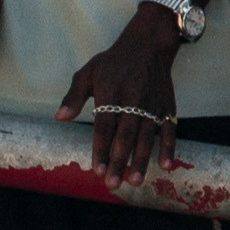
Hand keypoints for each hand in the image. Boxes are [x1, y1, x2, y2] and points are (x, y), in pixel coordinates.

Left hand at [59, 7, 184, 187]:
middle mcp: (133, 99)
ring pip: (147, 137)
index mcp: (110, 92)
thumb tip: (60, 118)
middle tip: (113, 184)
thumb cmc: (114, 62)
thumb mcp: (88, 72)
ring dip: (142, 160)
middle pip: (125, 136)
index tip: (97, 170)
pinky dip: (169, 147)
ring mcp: (152, 104)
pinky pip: (170, 130)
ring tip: (135, 180)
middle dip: (119, 161)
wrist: (148, 45)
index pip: (104, 127)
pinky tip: (165, 165)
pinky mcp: (168, 106)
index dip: (101, 149)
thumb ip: (74, 96)